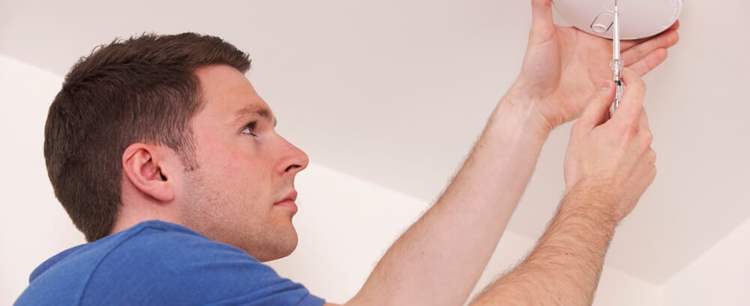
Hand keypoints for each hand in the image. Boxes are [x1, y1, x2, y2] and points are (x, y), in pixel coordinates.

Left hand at [510, 0, 679, 129]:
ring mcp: (603, 69)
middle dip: (651, 30)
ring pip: (636, 53)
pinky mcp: (608, 85)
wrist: (537, 102)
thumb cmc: (534, 72)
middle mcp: (596, 52)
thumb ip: (542, 9)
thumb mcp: (539, 34)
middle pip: (630, 38)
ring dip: (655, 44)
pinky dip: (648, 63)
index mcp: (584, 38)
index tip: (646, 9)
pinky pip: (633, 73)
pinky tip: (661, 54)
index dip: (630, 17)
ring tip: (672, 34)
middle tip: (668, 20)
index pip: (613, 24)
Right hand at [563, 68, 655, 220]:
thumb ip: (596, 104)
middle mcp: (643, 138)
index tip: (623, 76)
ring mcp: (649, 155)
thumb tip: (606, 89)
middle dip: (620, 113)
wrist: (593, 205)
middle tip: (600, 125)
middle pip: (636, 113)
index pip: (637, 90)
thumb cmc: (584, 174)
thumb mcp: (580, 132)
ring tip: (603, 152)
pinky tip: (612, 163)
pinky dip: (629, 152)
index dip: (629, 78)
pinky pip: (641, 152)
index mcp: (625, 126)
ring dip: (624, 135)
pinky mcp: (650, 170)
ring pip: (638, 134)